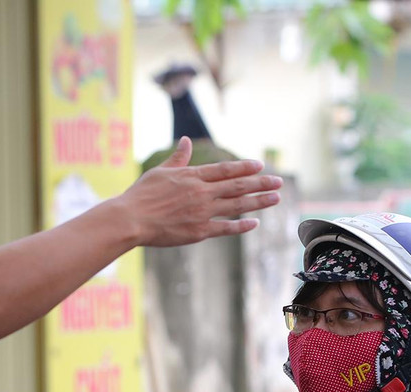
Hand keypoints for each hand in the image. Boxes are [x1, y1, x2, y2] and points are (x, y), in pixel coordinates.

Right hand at [111, 137, 281, 246]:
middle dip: (260, 183)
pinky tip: (254, 223)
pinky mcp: (199, 231)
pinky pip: (225, 228)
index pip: (225, 170)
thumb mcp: (160, 172)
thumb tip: (185, 141)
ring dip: (258, 201)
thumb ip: (178, 159)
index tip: (260, 166)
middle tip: (278, 182)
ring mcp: (202, 212)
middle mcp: (201, 192)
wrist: (131, 219)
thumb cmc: (141, 194)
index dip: (244, 167)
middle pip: (237, 186)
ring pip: (236, 205)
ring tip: (275, 198)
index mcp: (192, 176)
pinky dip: (240, 226)